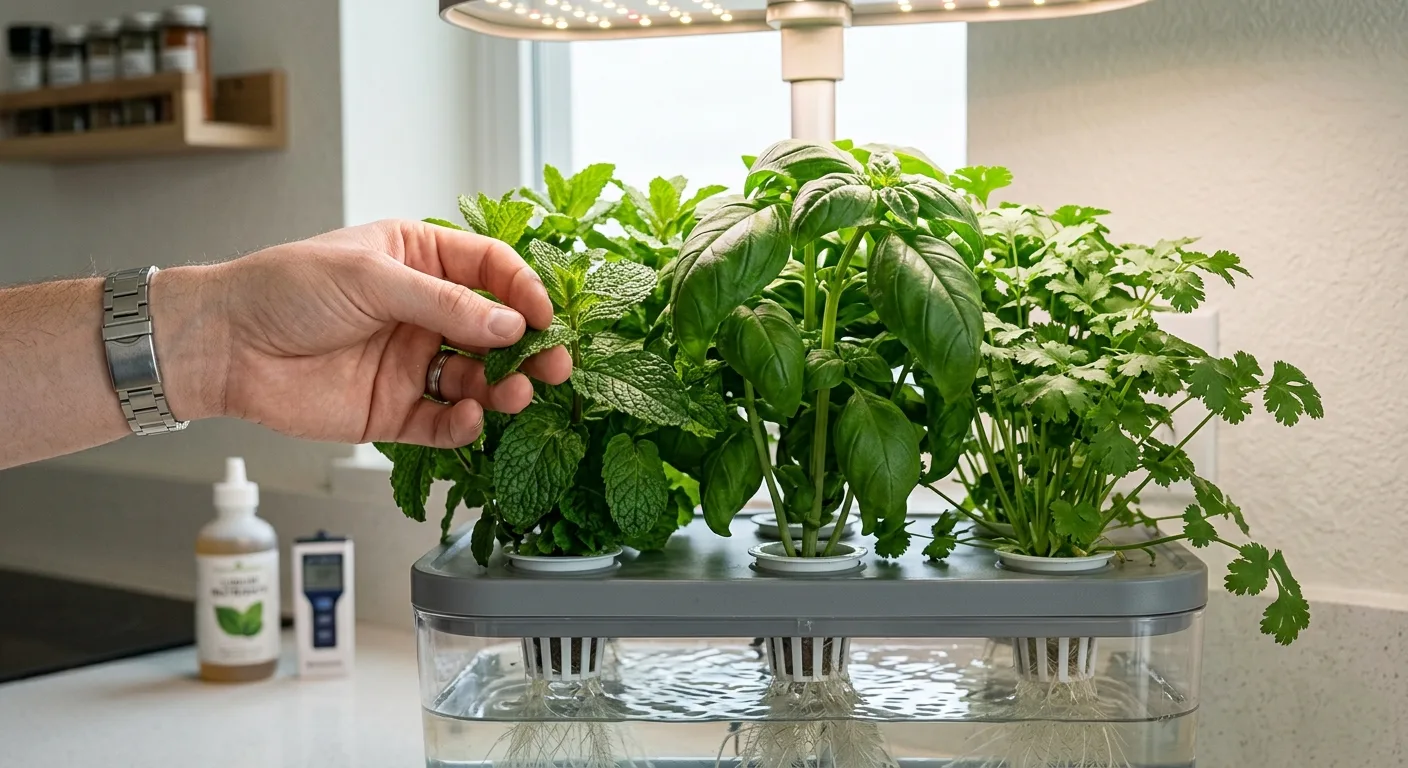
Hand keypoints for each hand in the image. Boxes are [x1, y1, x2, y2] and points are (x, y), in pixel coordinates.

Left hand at [166, 220, 571, 447]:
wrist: (225, 345)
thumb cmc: (285, 289)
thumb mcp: (371, 277)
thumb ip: (444, 305)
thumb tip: (511, 325)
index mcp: (419, 261)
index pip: (491, 271)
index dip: (524, 291)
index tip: (545, 316)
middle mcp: (423, 312)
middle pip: (496, 331)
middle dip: (530, 349)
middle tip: (556, 366)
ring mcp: (411, 363)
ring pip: (478, 381)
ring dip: (502, 389)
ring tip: (514, 394)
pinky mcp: (393, 410)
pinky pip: (442, 423)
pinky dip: (462, 425)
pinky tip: (468, 419)